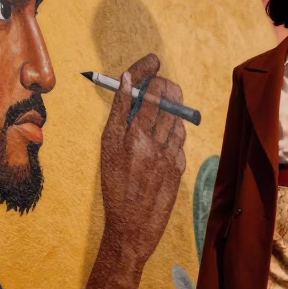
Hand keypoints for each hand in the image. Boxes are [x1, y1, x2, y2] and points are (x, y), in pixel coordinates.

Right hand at [86, 54, 186, 288]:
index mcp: (127, 136)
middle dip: (165, 86)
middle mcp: (148, 143)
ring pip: (176, 118)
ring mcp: (167, 155)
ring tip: (161, 113)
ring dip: (171, 110)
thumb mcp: (107, 149)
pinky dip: (173, 135)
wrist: (130, 227)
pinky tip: (162, 141)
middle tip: (161, 82)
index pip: (145, 92)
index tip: (153, 61)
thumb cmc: (114, 187)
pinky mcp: (178, 167)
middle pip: (166, 100)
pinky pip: (179, 141)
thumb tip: (128, 81)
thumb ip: (119, 114)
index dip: (149, 72)